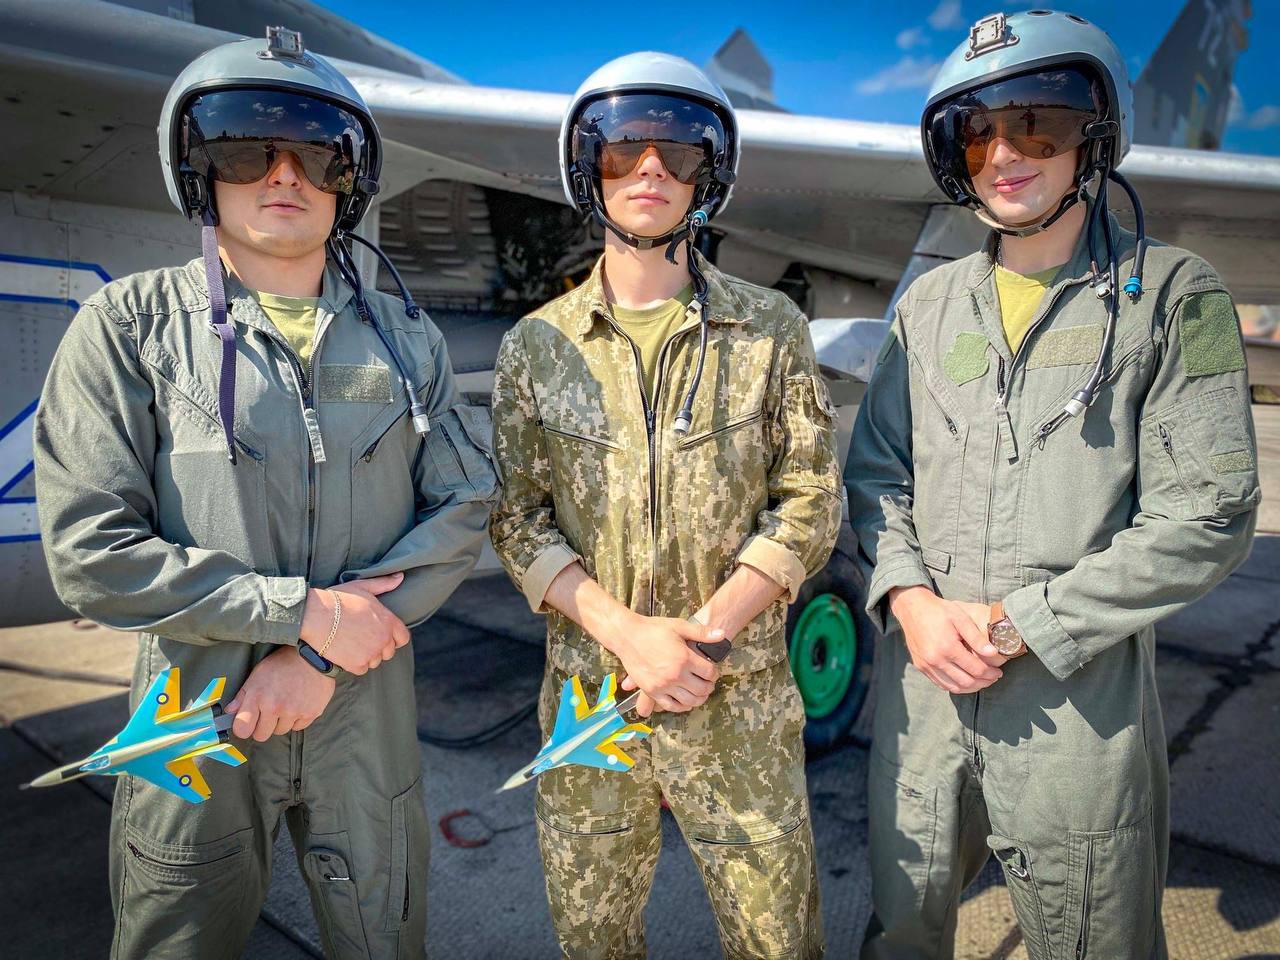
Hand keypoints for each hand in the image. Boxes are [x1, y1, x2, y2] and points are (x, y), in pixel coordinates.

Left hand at [226, 646, 335, 740]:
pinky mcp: (311, 713)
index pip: (242, 730)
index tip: (248, 722)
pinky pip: (298, 727)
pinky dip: (297, 719)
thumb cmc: (283, 663)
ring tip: (286, 704)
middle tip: (268, 712)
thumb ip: (242, 695)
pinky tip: (298, 704)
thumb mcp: (258, 674)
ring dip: (281, 722)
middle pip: (261, 736)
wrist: (314, 656)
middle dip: (262, 727)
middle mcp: (275, 707)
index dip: (243, 727)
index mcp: (258, 697)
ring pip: (280, 731)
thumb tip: (230, 711)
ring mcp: (294, 711)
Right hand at [300, 573, 409, 675]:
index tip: (383, 635)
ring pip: (375, 661)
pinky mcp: (356, 665)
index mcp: (388, 622)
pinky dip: (355, 664)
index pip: (403, 638)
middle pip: (389, 651)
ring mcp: (370, 654)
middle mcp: (383, 640)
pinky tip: (345, 651)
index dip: (394, 637)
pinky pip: (362, 669)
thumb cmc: (338, 600)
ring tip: (352, 643)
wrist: (315, 616)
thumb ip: (384, 584)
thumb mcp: (362, 587)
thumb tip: (400, 577)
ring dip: (367, 655)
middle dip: (379, 646)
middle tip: (363, 638)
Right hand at [615, 614, 723, 717]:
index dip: (714, 673)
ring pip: (689, 701)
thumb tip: (722, 634)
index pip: (709, 672)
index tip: (712, 671)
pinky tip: (685, 701)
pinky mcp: (652, 691)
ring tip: (699, 693)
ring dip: (698, 699)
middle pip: (701, 689)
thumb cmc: (653, 629)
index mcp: (684, 658)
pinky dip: (681, 706)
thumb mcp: (679, 626)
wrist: (627, 636)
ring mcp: (663, 685)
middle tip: (708, 683)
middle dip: (709, 687)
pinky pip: (670, 706)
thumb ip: (702, 632)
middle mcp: (675, 674)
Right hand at [889, 587, 1006, 693]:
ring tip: (982, 681)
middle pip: (966, 682)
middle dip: (984, 682)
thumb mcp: (961, 618)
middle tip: (993, 678)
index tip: (999, 672)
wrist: (912, 608)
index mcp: (947, 647)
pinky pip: (941, 684)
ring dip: (971, 688)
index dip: (990, 673)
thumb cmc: (939, 611)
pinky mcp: (920, 666)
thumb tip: (994, 653)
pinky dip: (955, 686)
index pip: (976, 669)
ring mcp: (926, 665)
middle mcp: (935, 660)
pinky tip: (965, 681)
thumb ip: (977, 638)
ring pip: (953, 687)